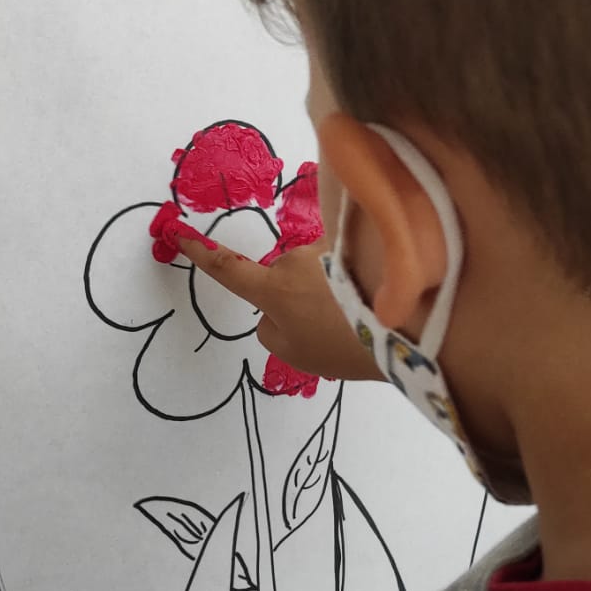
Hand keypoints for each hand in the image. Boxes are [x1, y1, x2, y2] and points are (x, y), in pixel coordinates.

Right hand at [174, 230, 382, 382]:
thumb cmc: (345, 345)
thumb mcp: (295, 354)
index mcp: (274, 289)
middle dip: (301, 301)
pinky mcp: (361, 245)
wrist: (410, 324)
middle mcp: (297, 260)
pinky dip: (356, 284)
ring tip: (362, 321)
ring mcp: (330, 248)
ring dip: (333, 292)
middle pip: (286, 282)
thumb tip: (277, 310)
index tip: (180, 235)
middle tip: (332, 331)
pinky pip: (346, 266)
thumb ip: (273, 330)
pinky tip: (377, 303)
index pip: (228, 270)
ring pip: (319, 273)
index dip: (202, 255)